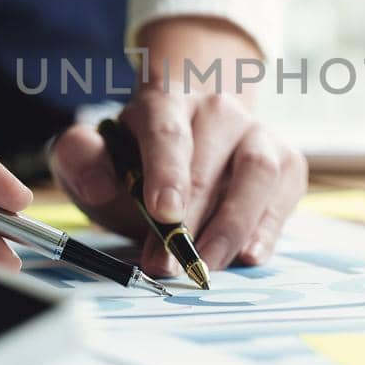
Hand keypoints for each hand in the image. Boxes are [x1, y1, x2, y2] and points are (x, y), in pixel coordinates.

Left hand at [49, 17, 306, 277]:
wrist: (178, 157)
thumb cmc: (130, 163)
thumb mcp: (89, 160)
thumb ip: (79, 160)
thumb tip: (100, 185)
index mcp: (164, 100)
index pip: (167, 130)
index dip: (166, 171)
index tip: (163, 213)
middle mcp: (217, 108)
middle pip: (212, 158)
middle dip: (191, 218)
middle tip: (169, 264)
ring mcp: (256, 132)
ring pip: (258, 171)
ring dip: (233, 224)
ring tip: (207, 264)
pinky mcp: (284, 161)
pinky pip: (284, 191)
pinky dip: (268, 227)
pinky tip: (248, 256)